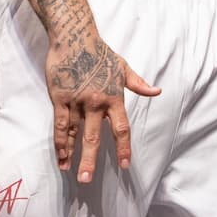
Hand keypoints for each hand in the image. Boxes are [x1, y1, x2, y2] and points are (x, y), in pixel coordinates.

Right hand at [45, 38, 160, 181]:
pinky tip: (60, 155)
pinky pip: (60, 124)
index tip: (125, 165)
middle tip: (87, 180)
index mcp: (113, 97)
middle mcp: (95, 102)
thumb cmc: (100, 52)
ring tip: (70, 172)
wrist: (75, 37)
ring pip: (74, 133)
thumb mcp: (123, 67)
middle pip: (93, 136)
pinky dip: (59, 141)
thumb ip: (138, 84)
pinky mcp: (60, 98)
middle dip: (90, 159)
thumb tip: (157, 91)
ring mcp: (76, 101)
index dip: (123, 147)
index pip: (121, 127)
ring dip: (71, 154)